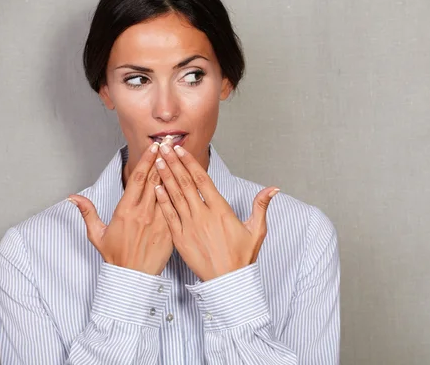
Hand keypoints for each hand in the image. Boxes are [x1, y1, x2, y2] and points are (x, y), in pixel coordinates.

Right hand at [68, 143, 173, 275]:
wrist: (133, 277)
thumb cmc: (116, 256)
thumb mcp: (97, 234)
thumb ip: (88, 212)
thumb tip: (73, 197)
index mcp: (125, 211)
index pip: (138, 179)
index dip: (146, 161)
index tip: (153, 148)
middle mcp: (143, 212)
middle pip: (155, 179)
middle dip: (162, 159)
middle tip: (168, 144)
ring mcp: (159, 220)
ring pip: (168, 190)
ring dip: (173, 171)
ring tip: (178, 155)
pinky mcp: (170, 228)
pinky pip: (176, 206)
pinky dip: (180, 192)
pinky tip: (186, 180)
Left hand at [153, 142, 279, 280]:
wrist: (227, 281)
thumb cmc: (242, 257)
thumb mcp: (257, 230)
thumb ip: (261, 206)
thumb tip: (273, 189)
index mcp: (221, 211)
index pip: (202, 180)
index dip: (191, 163)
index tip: (181, 151)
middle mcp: (203, 216)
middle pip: (185, 184)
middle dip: (173, 164)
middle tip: (164, 148)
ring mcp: (190, 227)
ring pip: (175, 197)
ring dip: (165, 177)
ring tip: (157, 162)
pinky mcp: (181, 239)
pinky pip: (169, 216)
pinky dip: (163, 201)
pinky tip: (156, 188)